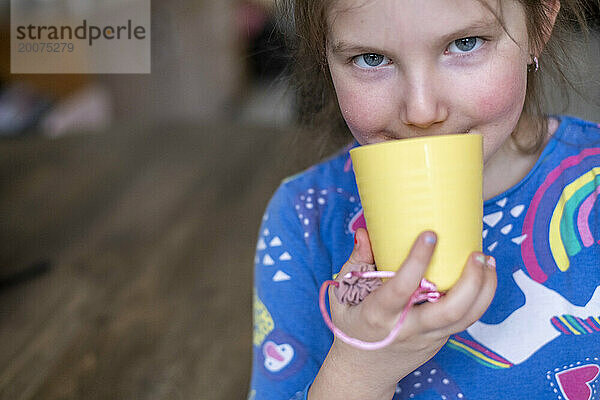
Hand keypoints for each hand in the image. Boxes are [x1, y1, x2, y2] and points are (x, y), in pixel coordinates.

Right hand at [327, 228, 496, 388]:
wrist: (363, 371)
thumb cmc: (352, 325)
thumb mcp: (343, 295)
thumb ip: (355, 262)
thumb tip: (365, 233)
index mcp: (378, 314)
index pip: (402, 288)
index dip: (417, 261)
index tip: (430, 236)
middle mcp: (407, 328)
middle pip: (448, 311)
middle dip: (470, 281)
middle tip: (476, 253)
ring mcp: (426, 337)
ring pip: (465, 318)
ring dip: (484, 289)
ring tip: (487, 260)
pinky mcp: (438, 340)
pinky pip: (463, 320)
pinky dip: (479, 298)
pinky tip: (483, 275)